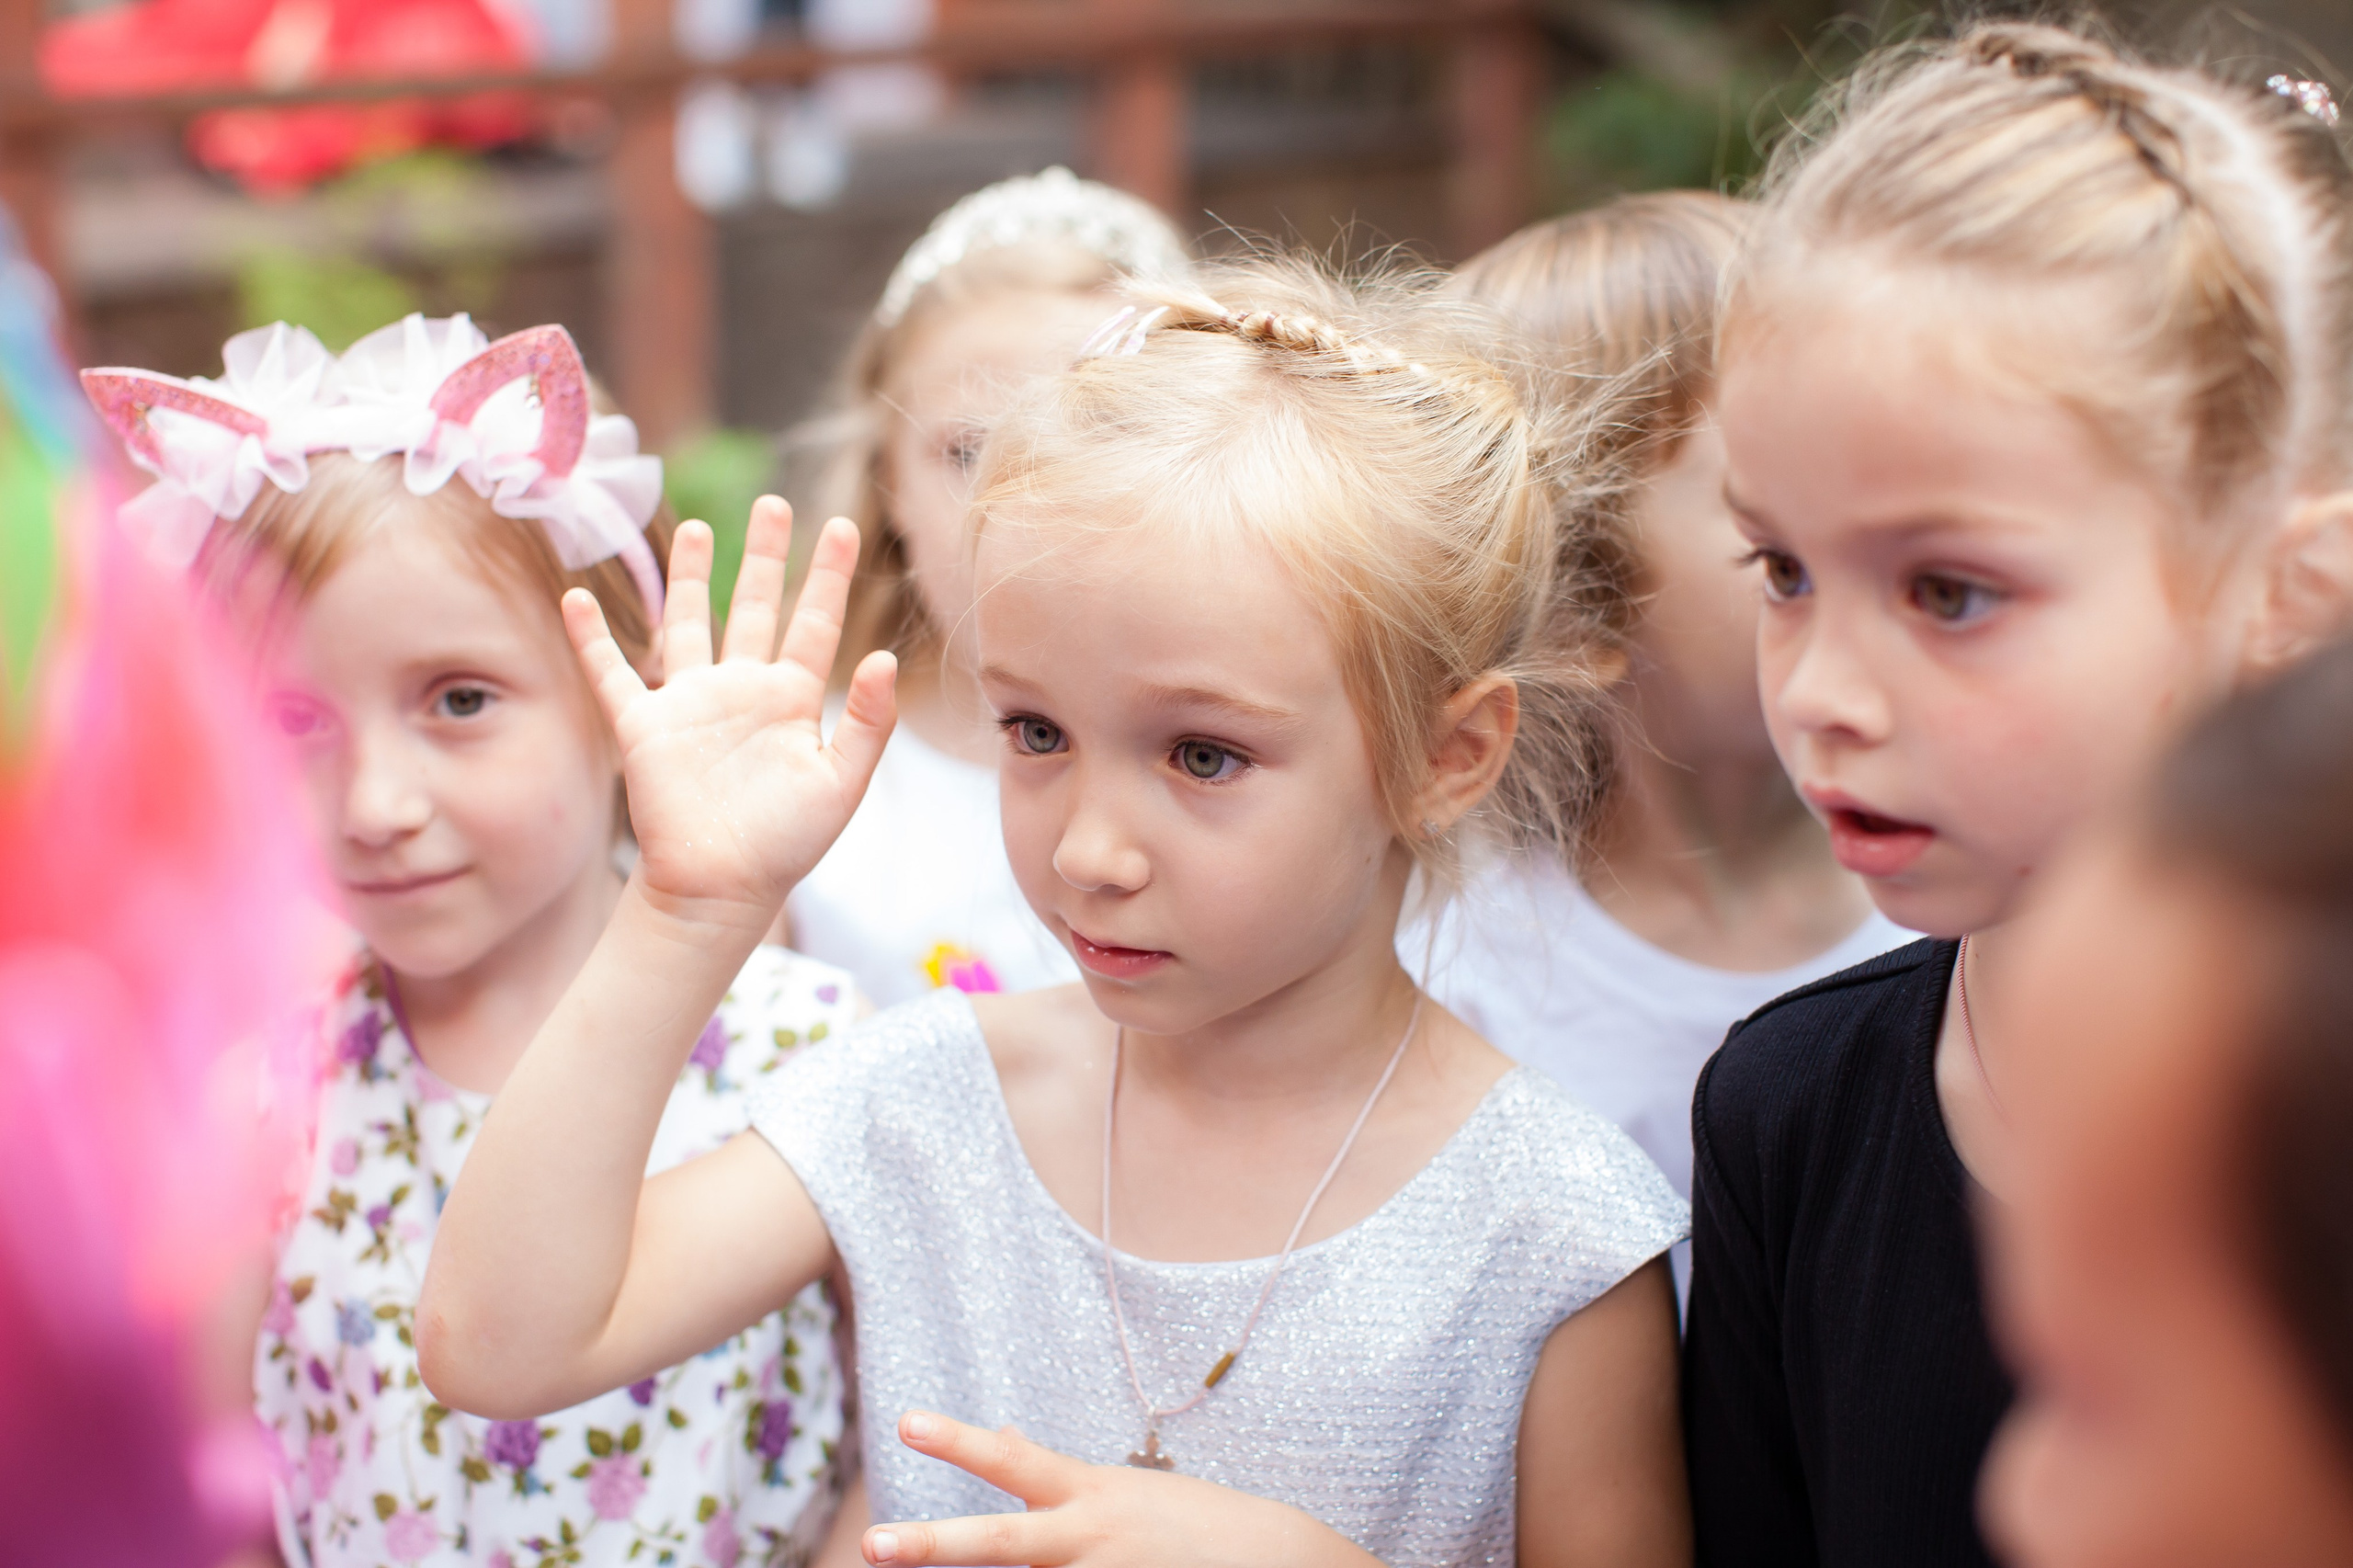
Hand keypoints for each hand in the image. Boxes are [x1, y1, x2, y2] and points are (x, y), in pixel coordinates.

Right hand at [566, 499, 895, 934]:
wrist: (719, 889)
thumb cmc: (785, 844)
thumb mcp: (840, 784)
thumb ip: (866, 722)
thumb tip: (884, 658)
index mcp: (792, 701)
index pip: (816, 623)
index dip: (829, 577)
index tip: (843, 527)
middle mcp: (742, 691)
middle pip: (754, 607)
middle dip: (764, 556)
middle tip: (775, 503)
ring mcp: (690, 704)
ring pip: (688, 623)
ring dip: (688, 577)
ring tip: (697, 527)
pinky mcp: (643, 726)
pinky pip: (612, 672)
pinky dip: (592, 637)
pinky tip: (578, 598)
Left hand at [861, 1412, 1381, 1567]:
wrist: (1276, 1560)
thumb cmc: (1190, 1523)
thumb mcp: (1122, 1488)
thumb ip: (1056, 1476)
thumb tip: (1007, 1433)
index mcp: (1088, 1495)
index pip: (1013, 1460)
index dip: (959, 1440)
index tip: (905, 1420)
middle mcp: (1090, 1539)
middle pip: (998, 1541)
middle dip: (931, 1546)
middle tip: (871, 1544)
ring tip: (941, 1560)